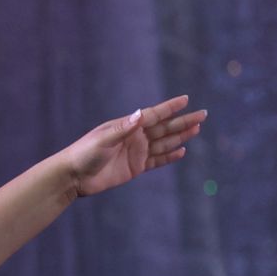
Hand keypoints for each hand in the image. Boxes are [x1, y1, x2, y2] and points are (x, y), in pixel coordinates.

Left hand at [63, 95, 205, 198]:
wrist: (73, 176)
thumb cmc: (84, 153)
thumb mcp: (103, 139)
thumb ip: (123, 129)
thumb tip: (140, 113)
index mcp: (127, 126)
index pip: (154, 114)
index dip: (170, 107)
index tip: (186, 99)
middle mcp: (134, 136)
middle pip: (164, 128)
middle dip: (183, 121)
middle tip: (203, 115)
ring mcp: (136, 152)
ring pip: (164, 143)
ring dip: (180, 136)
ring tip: (197, 129)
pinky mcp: (135, 167)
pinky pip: (157, 160)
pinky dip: (169, 155)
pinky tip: (182, 151)